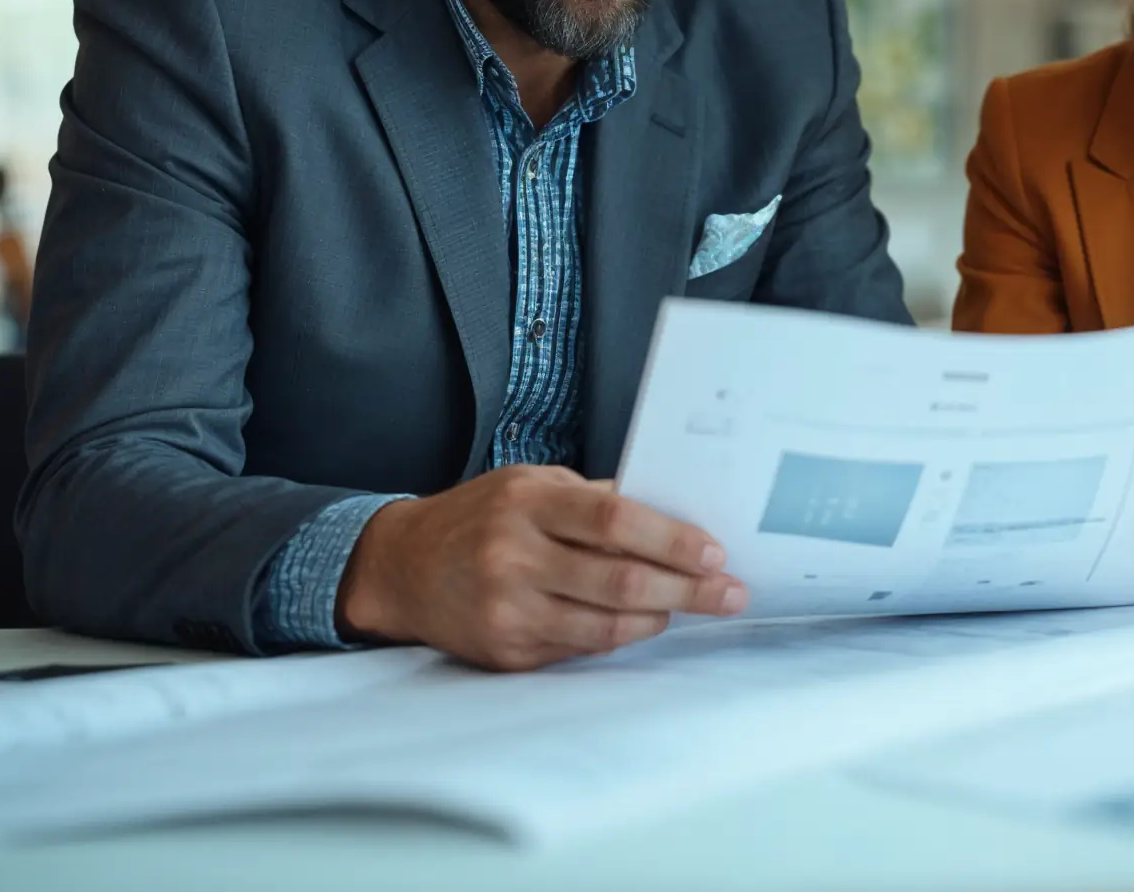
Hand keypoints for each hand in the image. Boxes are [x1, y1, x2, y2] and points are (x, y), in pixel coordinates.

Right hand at [337, 465, 746, 670]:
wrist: (402, 566)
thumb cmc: (481, 517)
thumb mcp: (532, 484)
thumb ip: (595, 498)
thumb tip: (674, 512)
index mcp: (529, 501)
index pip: (617, 520)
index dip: (673, 540)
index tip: (715, 552)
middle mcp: (515, 555)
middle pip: (622, 580)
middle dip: (689, 590)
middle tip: (731, 593)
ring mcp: (509, 608)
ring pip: (608, 624)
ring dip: (660, 617)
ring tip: (689, 605)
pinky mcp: (507, 650)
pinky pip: (582, 647)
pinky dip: (620, 635)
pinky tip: (641, 621)